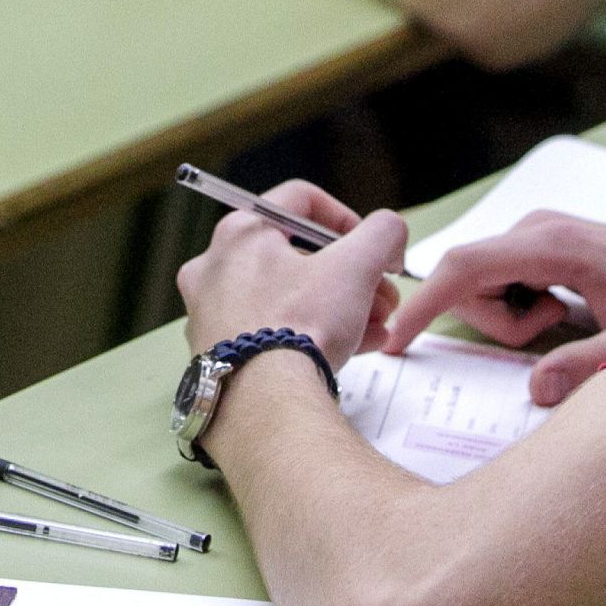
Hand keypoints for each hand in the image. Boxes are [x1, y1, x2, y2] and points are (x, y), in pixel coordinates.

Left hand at [177, 181, 407, 369]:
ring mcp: (214, 314)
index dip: (348, 218)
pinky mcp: (221, 353)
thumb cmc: (297, 328)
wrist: (265, 404)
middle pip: (299, 256)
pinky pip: (275, 331)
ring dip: (342, 306)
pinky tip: (356, 347)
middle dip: (352, 275)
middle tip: (382, 294)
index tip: (371, 245)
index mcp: (240, 233)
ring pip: (291, 297)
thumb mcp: (356, 266)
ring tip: (377, 325)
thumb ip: (383, 233)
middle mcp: (217, 269)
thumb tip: (390, 232)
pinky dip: (315, 333)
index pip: (301, 201)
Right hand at [385, 212, 605, 405]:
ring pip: (484, 284)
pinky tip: (567, 313)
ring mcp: (541, 233)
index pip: (464, 268)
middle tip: (553, 333)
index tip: (396, 340)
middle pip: (470, 280)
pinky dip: (523, 308)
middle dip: (496, 322)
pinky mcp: (546, 244)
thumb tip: (536, 391)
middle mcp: (539, 229)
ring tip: (567, 322)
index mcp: (553, 244)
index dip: (423, 304)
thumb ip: (588, 368)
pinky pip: (505, 281)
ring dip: (512, 319)